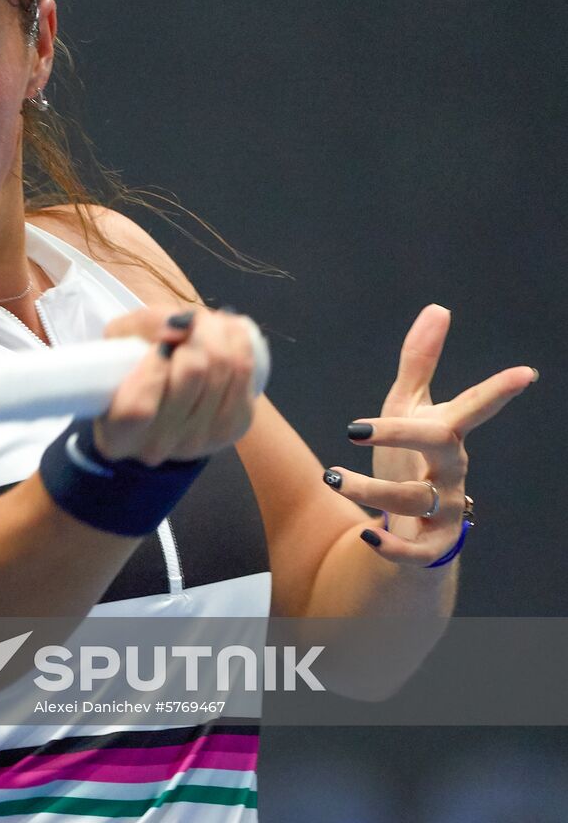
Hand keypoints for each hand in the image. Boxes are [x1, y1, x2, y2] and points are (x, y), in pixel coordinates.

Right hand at [92, 307, 257, 466]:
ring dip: (218, 331)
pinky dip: (239, 342)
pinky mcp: (233, 429)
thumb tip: (182, 327)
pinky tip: (229, 333)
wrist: (169, 399)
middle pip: (192, 373)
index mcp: (118, 435)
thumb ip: (142, 327)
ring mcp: (198, 442)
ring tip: (207, 323)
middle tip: (190, 321)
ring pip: (222, 368)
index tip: (156, 345)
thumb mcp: (119, 341)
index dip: (152, 366)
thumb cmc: (133, 367)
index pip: (139, 407)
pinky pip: (245, 373)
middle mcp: (157, 446)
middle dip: (195, 332)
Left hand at [324, 304, 536, 565]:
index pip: (473, 408)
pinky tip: (366, 535)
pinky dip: (392, 547)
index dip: (497, 392)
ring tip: (332, 476)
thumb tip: (438, 308)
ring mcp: (445, 508)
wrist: (413, 526)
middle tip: (352, 428)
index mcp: (447, 433)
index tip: (525, 374)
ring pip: (413, 497)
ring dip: (368, 489)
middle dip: (400, 432)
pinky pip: (417, 550)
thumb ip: (419, 362)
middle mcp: (451, 470)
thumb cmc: (412, 457)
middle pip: (440, 445)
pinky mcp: (432, 545)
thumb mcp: (410, 408)